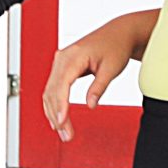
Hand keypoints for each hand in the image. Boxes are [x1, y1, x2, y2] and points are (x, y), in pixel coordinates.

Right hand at [42, 19, 138, 141]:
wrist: (118, 33)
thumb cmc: (116, 46)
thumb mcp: (111, 69)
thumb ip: (99, 87)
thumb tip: (90, 105)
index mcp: (73, 56)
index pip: (61, 85)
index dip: (60, 106)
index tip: (61, 122)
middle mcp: (63, 58)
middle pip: (52, 91)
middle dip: (57, 115)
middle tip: (66, 135)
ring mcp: (61, 62)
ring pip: (49, 92)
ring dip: (53, 113)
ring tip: (63, 132)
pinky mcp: (63, 67)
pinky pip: (53, 88)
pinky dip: (54, 104)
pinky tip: (58, 118)